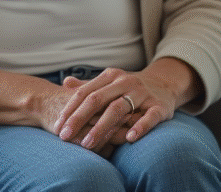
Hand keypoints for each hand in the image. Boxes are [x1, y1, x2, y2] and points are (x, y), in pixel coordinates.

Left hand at [51, 59, 199, 153]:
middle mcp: (125, 82)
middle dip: (79, 119)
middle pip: (97, 100)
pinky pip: (149, 117)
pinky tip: (128, 138)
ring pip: (119, 109)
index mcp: (110, 76)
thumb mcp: (109, 83)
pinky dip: (139, 127)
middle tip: (64, 136)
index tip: (57, 126)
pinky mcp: (159, 106)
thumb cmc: (128, 89)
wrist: (163, 84)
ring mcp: (142, 93)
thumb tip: (65, 82)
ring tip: (87, 143)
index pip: (85, 93)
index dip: (69, 109)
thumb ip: (88, 86)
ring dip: (101, 127)